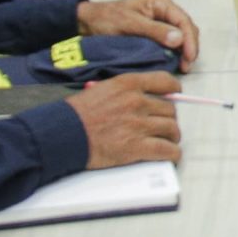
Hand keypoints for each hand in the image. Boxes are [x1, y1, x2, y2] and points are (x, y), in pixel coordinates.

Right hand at [66, 72, 182, 169]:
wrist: (62, 134)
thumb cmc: (75, 115)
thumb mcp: (101, 90)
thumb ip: (124, 91)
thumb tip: (142, 96)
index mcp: (128, 85)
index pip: (164, 81)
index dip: (173, 89)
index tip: (174, 94)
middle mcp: (137, 102)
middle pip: (170, 109)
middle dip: (168, 118)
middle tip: (164, 125)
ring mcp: (139, 124)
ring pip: (172, 129)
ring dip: (171, 136)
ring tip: (167, 141)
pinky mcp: (137, 147)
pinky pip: (167, 150)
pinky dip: (172, 153)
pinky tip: (171, 155)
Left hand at [78, 0, 197, 67]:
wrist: (89, 22)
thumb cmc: (107, 19)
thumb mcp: (130, 24)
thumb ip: (155, 30)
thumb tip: (179, 39)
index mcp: (160, 2)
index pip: (183, 21)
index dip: (190, 40)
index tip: (189, 58)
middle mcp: (165, 10)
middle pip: (187, 28)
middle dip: (190, 47)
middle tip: (186, 66)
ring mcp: (162, 20)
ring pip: (182, 35)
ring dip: (185, 50)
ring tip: (183, 66)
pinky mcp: (157, 31)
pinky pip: (173, 40)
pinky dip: (177, 51)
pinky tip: (175, 61)